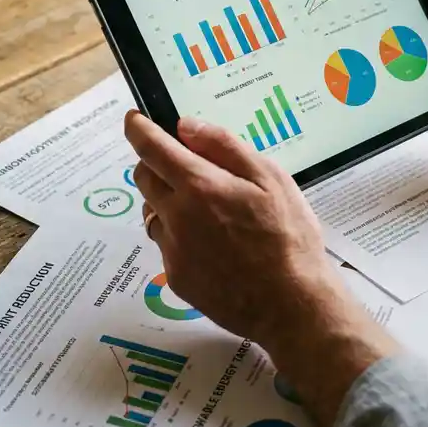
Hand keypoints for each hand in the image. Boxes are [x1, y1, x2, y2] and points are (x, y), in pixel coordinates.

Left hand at [124, 111, 341, 345]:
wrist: (292, 306)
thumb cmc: (289, 236)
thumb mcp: (270, 178)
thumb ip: (225, 147)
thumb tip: (185, 126)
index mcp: (199, 186)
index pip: (151, 148)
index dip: (138, 129)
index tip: (135, 120)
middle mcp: (177, 217)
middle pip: (143, 178)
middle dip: (154, 163)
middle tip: (184, 164)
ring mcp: (173, 251)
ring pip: (153, 212)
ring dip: (166, 200)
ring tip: (206, 209)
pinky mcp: (176, 278)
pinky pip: (166, 244)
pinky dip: (180, 234)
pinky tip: (214, 244)